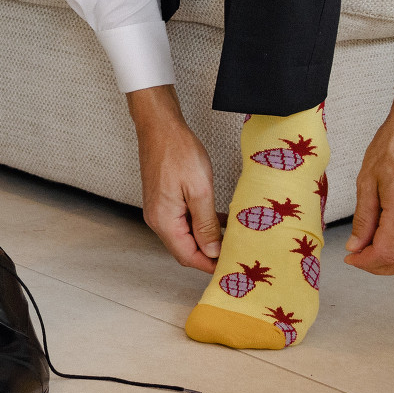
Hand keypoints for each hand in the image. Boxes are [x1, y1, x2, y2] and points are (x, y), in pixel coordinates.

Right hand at [128, 85, 221, 270]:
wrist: (160, 127)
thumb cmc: (178, 152)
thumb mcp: (200, 190)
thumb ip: (206, 225)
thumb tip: (212, 251)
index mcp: (164, 221)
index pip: (188, 256)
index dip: (210, 265)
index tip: (232, 266)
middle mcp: (157, 219)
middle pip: (185, 249)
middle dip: (210, 254)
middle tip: (236, 251)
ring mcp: (159, 209)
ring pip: (185, 235)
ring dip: (207, 238)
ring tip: (232, 236)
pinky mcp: (164, 200)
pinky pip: (183, 221)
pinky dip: (200, 224)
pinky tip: (219, 220)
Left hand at [345, 90, 393, 274]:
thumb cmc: (393, 145)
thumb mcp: (366, 181)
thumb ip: (363, 219)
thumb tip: (356, 246)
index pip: (384, 255)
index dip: (364, 262)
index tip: (349, 258)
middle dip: (379, 267)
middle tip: (358, 257)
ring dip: (393, 258)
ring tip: (370, 245)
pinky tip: (388, 233)